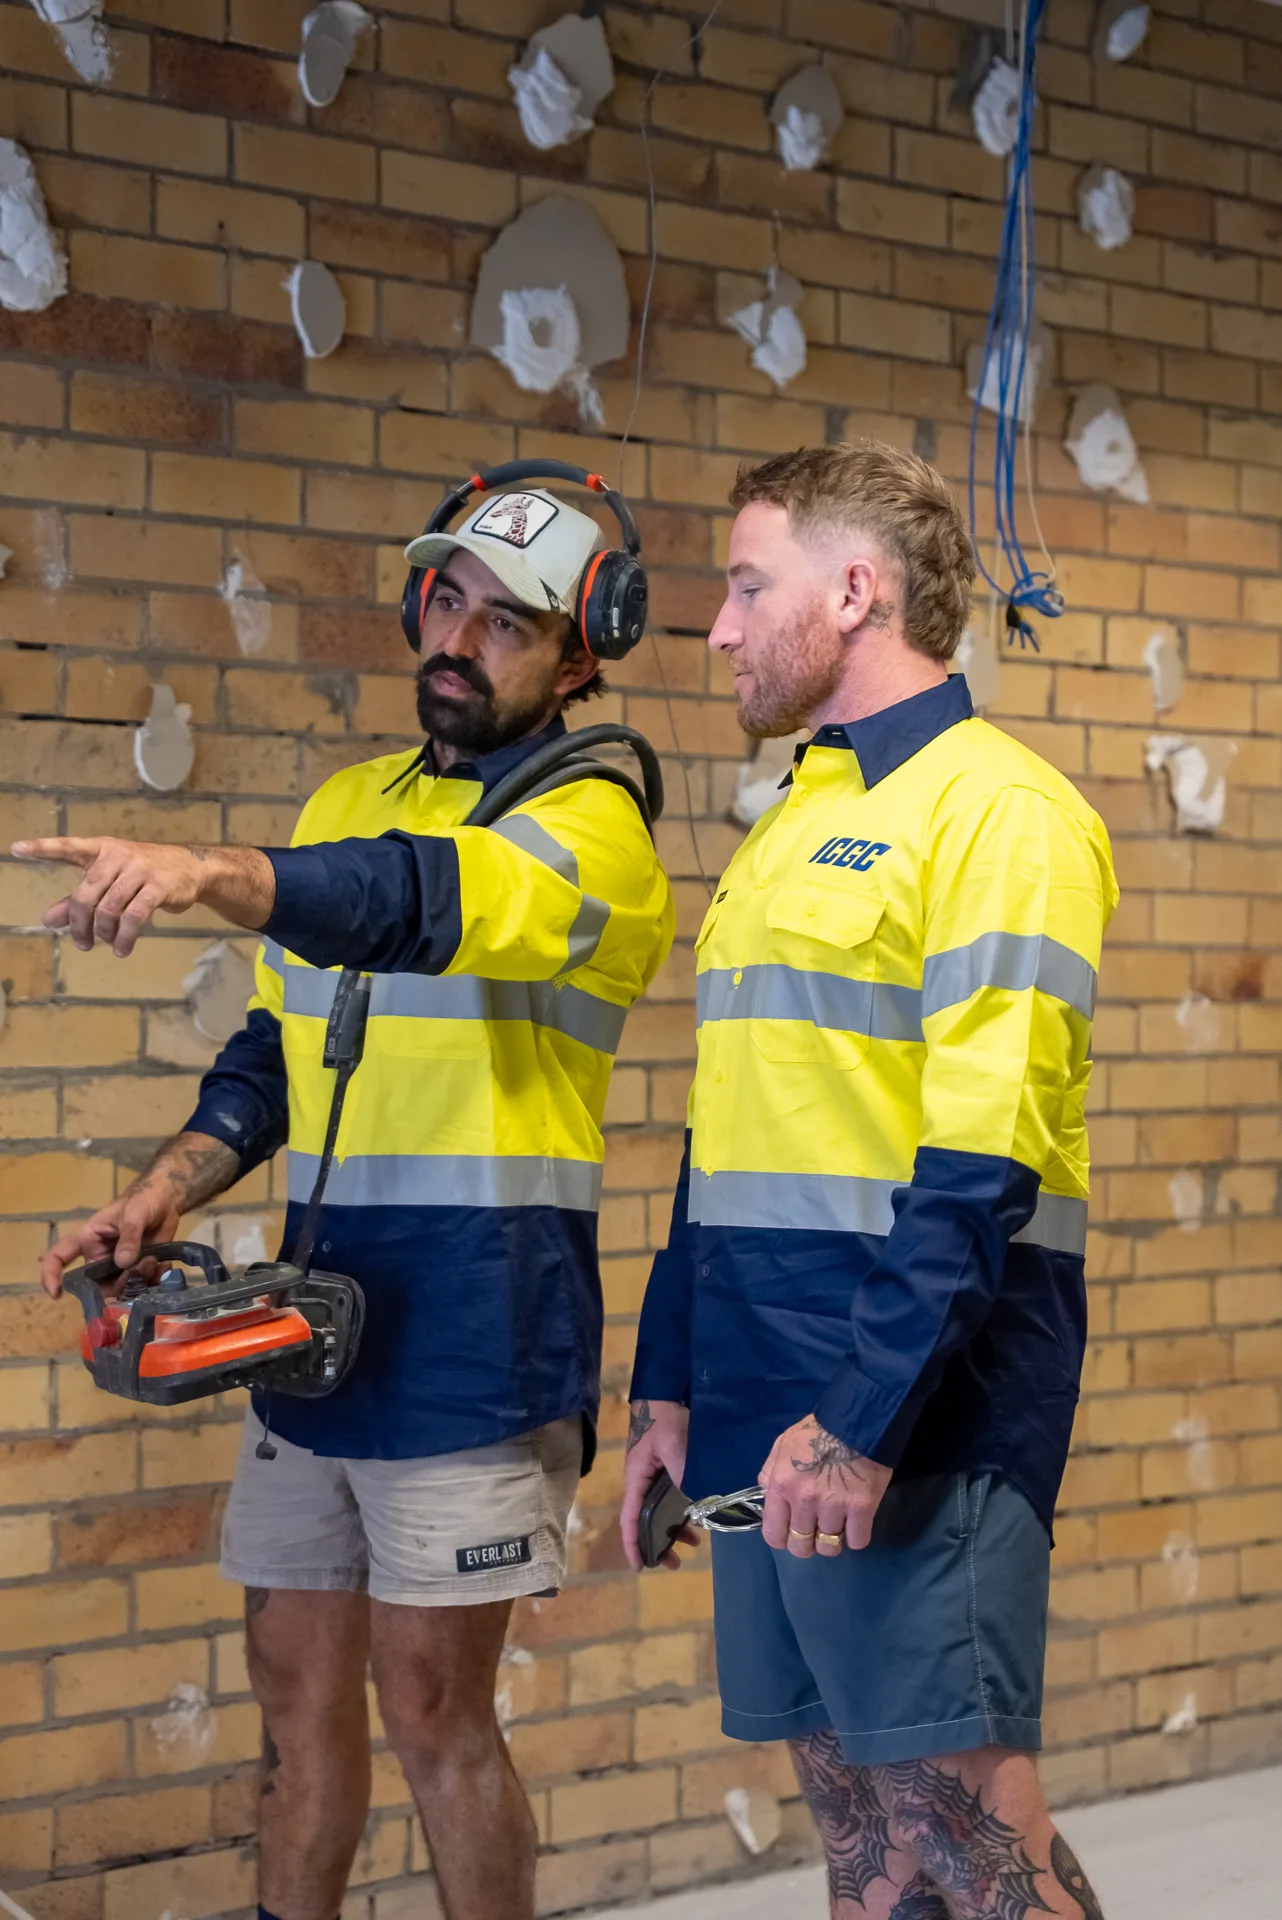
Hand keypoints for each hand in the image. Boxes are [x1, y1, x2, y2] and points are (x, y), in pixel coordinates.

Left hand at [9, 837, 273, 955]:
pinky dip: (125, 937)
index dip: (42, 848)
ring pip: (109, 909)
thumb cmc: (144, 874)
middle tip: (81, 944)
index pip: (67, 847)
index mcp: (101, 850)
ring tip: (106, 946)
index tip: (15, 849)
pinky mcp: (158, 887)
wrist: (192, 868)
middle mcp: (117, 856)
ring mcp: (139, 870)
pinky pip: (134, 917)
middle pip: (85, 894)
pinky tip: (122, 948)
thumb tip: (49, 920)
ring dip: (104, 934)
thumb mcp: (110, 882)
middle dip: (80, 924)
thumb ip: (78, 900)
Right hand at [40, 1177, 183, 1298]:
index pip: (59, 1256)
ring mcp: (119, 1265)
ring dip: (139, 1281)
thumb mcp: (135, 1215)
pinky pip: (141, 1285)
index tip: (57, 1294)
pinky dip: (152, 1280)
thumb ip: (129, 1237)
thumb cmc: (142, 1201)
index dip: (52, 1275)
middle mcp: (99, 1256)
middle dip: (118, 1284)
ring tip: (154, 1262)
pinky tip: (162, 1267)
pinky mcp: (138, 1268)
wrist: (167, 1200)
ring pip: (120, 1288)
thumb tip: (123, 1263)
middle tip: (138, 1272)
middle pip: (96, 1284)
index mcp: (88, 1239)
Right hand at [620, 1398, 695, 1572]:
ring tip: (692, 1545)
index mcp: (636, 1479)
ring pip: (659, 1514)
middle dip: (657, 1544)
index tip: (640, 1566)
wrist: (664, 1396)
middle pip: (644, 1522)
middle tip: (674, 1564)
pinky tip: (697, 1522)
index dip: (633, 1544)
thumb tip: (693, 1498)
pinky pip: (670, 1501)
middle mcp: (641, 1484)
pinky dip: (681, 1513)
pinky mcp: (666, 1473)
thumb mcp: (672, 1445)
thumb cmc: (663, 1419)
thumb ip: (681, 1471)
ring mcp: (653, 1479)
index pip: (629, 1519)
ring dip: (673, 1530)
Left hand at [759, 1414, 892, 1560]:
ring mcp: (834, 1506)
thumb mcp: (783, 1444)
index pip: (773, 1534)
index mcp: (782, 1485)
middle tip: (816, 1533)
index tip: (791, 1535)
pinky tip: (856, 1524)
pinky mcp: (862, 1508)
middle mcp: (804, 1500)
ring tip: (837, 1527)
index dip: (782, 1540)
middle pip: (801, 1546)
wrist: (857, 1420)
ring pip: (830, 1547)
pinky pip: (858, 1542)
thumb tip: (766, 1493)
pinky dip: (857, 1537)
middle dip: (808, 1545)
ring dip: (833, 1541)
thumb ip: (770, 1470)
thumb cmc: (817, 1431)